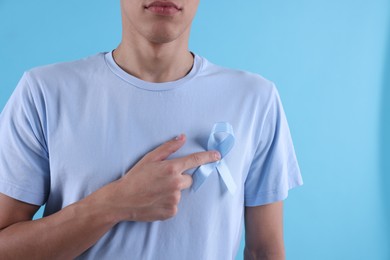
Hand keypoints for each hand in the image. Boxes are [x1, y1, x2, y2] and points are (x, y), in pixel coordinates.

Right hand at [102, 134, 220, 221]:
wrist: (122, 200)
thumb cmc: (135, 177)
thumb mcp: (149, 158)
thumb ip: (168, 147)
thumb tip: (182, 137)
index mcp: (171, 168)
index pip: (194, 160)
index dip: (208, 157)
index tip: (218, 156)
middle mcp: (176, 184)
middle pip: (189, 179)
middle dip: (180, 178)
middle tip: (163, 180)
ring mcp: (174, 199)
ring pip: (181, 192)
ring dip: (173, 191)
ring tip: (156, 191)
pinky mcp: (171, 211)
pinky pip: (175, 204)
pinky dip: (168, 202)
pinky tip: (156, 200)